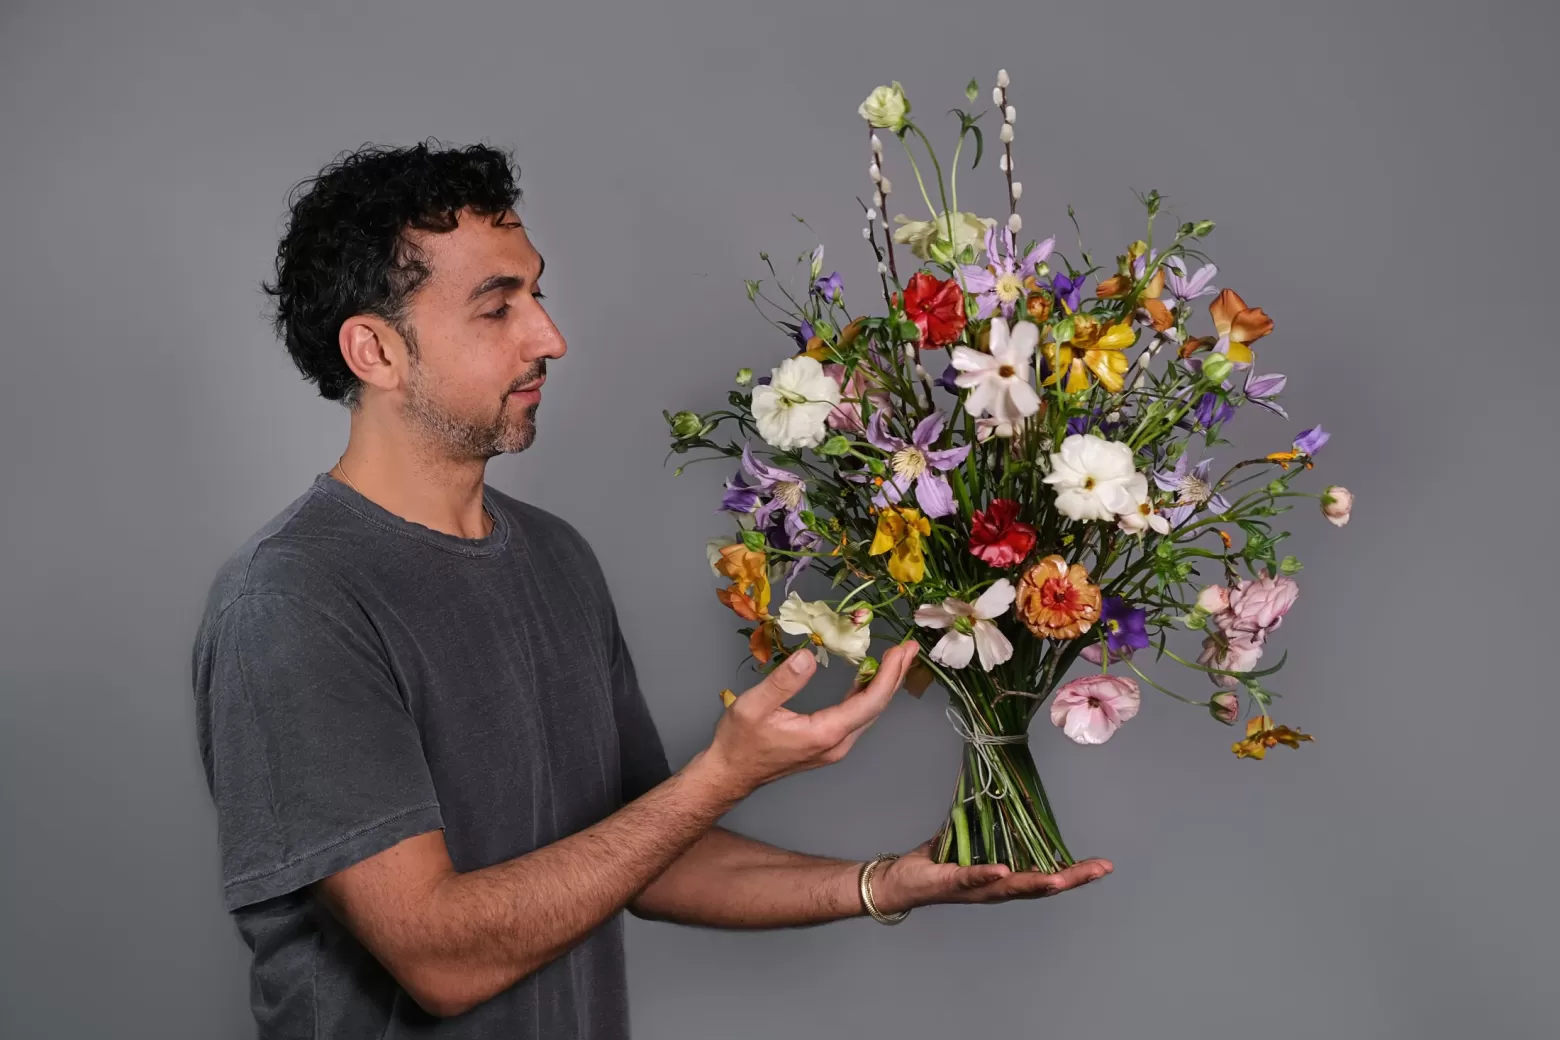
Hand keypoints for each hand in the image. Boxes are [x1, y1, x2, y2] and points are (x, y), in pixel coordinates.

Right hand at [702, 640, 920, 797]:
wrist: (729, 773)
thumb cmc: (738, 741)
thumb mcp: (753, 706)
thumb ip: (783, 682)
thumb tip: (808, 658)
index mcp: (824, 733)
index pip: (869, 702)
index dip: (889, 675)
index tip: (902, 651)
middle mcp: (837, 743)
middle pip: (876, 707)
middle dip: (894, 676)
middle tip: (909, 648)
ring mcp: (833, 746)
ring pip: (868, 713)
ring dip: (883, 685)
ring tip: (896, 659)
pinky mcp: (827, 744)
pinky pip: (856, 717)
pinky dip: (867, 694)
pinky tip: (868, 678)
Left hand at [870, 834, 1112, 911]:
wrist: (900, 883)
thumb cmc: (936, 863)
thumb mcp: (967, 839)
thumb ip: (986, 823)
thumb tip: (1002, 794)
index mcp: (1004, 878)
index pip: (1045, 874)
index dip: (1075, 871)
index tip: (1102, 865)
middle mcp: (995, 888)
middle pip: (1039, 885)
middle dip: (1070, 878)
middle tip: (1097, 870)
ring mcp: (976, 889)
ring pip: (1012, 886)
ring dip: (1037, 882)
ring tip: (1060, 878)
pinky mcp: (952, 883)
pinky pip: (973, 878)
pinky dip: (988, 875)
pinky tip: (1003, 871)